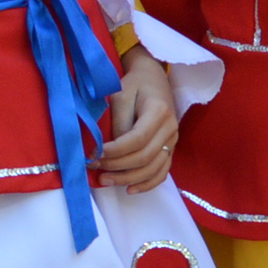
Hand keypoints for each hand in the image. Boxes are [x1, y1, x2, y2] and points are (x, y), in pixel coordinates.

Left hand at [98, 52, 178, 192]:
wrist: (153, 78)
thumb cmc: (134, 84)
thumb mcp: (121, 95)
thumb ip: (118, 122)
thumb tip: (110, 151)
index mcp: (159, 111)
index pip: (137, 139)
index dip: (115, 151)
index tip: (94, 154)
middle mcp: (170, 128)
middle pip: (145, 157)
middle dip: (118, 167)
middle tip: (95, 168)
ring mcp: (173, 140)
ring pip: (154, 168)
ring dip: (129, 178)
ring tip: (106, 181)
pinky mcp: (171, 148)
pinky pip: (163, 171)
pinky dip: (147, 184)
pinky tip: (130, 190)